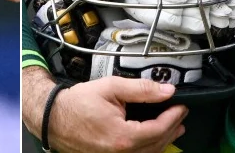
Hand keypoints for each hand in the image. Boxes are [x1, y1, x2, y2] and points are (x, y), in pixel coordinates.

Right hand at [47, 77, 187, 152]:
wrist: (53, 118)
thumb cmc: (77, 104)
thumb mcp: (111, 88)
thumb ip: (141, 89)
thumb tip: (166, 91)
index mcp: (123, 136)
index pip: (159, 129)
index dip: (173, 117)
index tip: (181, 106)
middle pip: (157, 144)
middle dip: (172, 128)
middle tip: (180, 115)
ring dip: (164, 141)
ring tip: (173, 129)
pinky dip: (149, 148)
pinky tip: (152, 140)